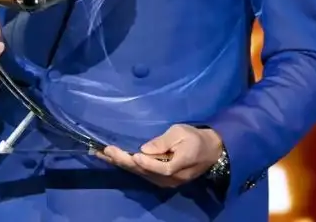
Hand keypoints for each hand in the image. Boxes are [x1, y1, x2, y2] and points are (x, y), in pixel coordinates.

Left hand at [97, 125, 224, 187]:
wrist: (211, 151)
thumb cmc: (196, 138)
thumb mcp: (182, 132)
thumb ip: (163, 141)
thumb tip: (144, 149)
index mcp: (179, 166)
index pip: (160, 168)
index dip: (146, 162)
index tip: (132, 154)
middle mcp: (170, 179)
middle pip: (143, 172)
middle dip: (123, 161)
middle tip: (105, 151)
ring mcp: (166, 182)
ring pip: (140, 174)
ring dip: (122, 164)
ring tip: (104, 155)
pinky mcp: (162, 180)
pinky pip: (143, 174)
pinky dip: (129, 167)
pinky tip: (117, 160)